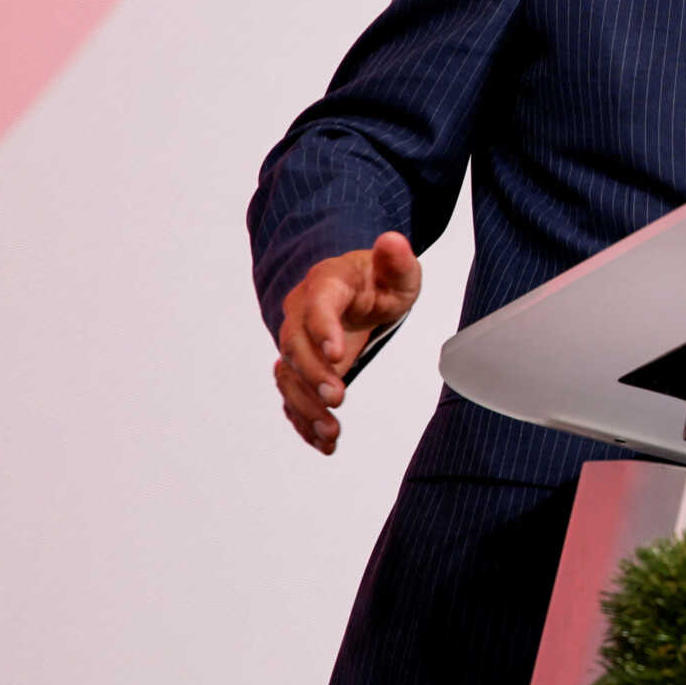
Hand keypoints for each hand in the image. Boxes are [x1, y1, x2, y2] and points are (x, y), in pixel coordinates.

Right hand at [273, 232, 421, 454]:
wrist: (357, 292)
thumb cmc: (378, 281)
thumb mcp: (397, 271)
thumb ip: (396, 260)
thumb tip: (392, 240)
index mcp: (325, 286)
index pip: (316, 305)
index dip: (323, 328)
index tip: (338, 353)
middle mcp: (301, 316)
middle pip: (294, 346)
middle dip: (313, 375)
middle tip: (338, 398)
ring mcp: (297, 345)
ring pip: (288, 377)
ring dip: (306, 406)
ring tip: (331, 433)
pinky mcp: (300, 371)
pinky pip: (292, 398)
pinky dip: (303, 422)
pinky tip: (324, 443)